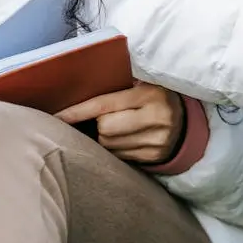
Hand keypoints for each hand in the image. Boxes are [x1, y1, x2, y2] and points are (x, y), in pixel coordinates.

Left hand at [55, 81, 186, 164]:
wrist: (186, 122)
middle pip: (105, 128)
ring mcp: (156, 141)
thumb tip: (76, 94)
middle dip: (98, 124)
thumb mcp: (144, 85)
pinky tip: (123, 139)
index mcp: (149, 95)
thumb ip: (118, 87)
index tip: (57, 116)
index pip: (104, 104)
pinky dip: (115, 148)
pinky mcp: (154, 157)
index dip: (78, 111)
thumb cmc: (155, 98)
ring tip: (115, 128)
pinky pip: (119, 156)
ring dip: (105, 138)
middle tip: (103, 118)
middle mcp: (155, 118)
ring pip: (109, 145)